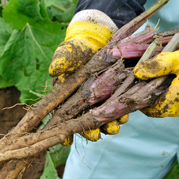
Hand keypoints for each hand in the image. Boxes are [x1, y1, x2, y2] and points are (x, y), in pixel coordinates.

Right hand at [50, 10, 127, 142]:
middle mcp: (84, 102)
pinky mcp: (116, 95)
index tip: (67, 140)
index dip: (65, 129)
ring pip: (103, 118)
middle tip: (95, 136)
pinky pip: (119, 108)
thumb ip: (62, 60)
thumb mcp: (68, 52)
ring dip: (108, 125)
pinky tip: (125, 115)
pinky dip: (122, 113)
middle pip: (85, 122)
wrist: (99, 38)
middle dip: (91, 131)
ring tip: (114, 127)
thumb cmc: (78, 47)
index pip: (64, 116)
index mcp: (68, 96)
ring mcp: (101, 100)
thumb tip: (53, 70)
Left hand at [133, 33, 178, 117]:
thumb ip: (156, 66)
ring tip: (172, 84)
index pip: (154, 111)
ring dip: (173, 100)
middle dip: (159, 101)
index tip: (140, 97)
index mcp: (177, 100)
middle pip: (166, 110)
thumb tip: (137, 73)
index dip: (145, 106)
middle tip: (155, 87)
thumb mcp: (177, 59)